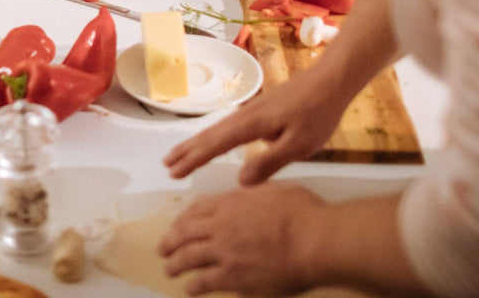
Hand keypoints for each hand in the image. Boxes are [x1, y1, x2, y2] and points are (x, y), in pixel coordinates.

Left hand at [159, 183, 325, 295]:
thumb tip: (248, 190)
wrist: (315, 242)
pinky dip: (194, 286)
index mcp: (230, 202)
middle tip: (163, 248)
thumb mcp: (275, 190)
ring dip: (175, 264)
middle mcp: (221, 226)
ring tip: (169, 269)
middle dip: (170, 241)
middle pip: (185, 233)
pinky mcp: (234, 278)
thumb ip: (255, 192)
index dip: (183, 219)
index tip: (177, 225)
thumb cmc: (304, 214)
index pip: (196, 210)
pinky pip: (205, 282)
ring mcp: (225, 253)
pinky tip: (190, 289)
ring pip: (188, 258)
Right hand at [164, 63, 351, 185]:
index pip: (215, 145)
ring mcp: (251, 110)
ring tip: (181, 154)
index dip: (194, 159)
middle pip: (209, 134)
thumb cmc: (317, 114)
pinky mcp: (260, 108)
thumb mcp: (299, 146)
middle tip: (166, 164)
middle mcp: (245, 116)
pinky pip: (228, 125)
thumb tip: (240, 180)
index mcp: (251, 125)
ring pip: (217, 128)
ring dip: (197, 142)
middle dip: (187, 150)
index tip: (174, 172)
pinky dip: (214, 135)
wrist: (330, 80)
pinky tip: (216, 140)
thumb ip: (269, 163)